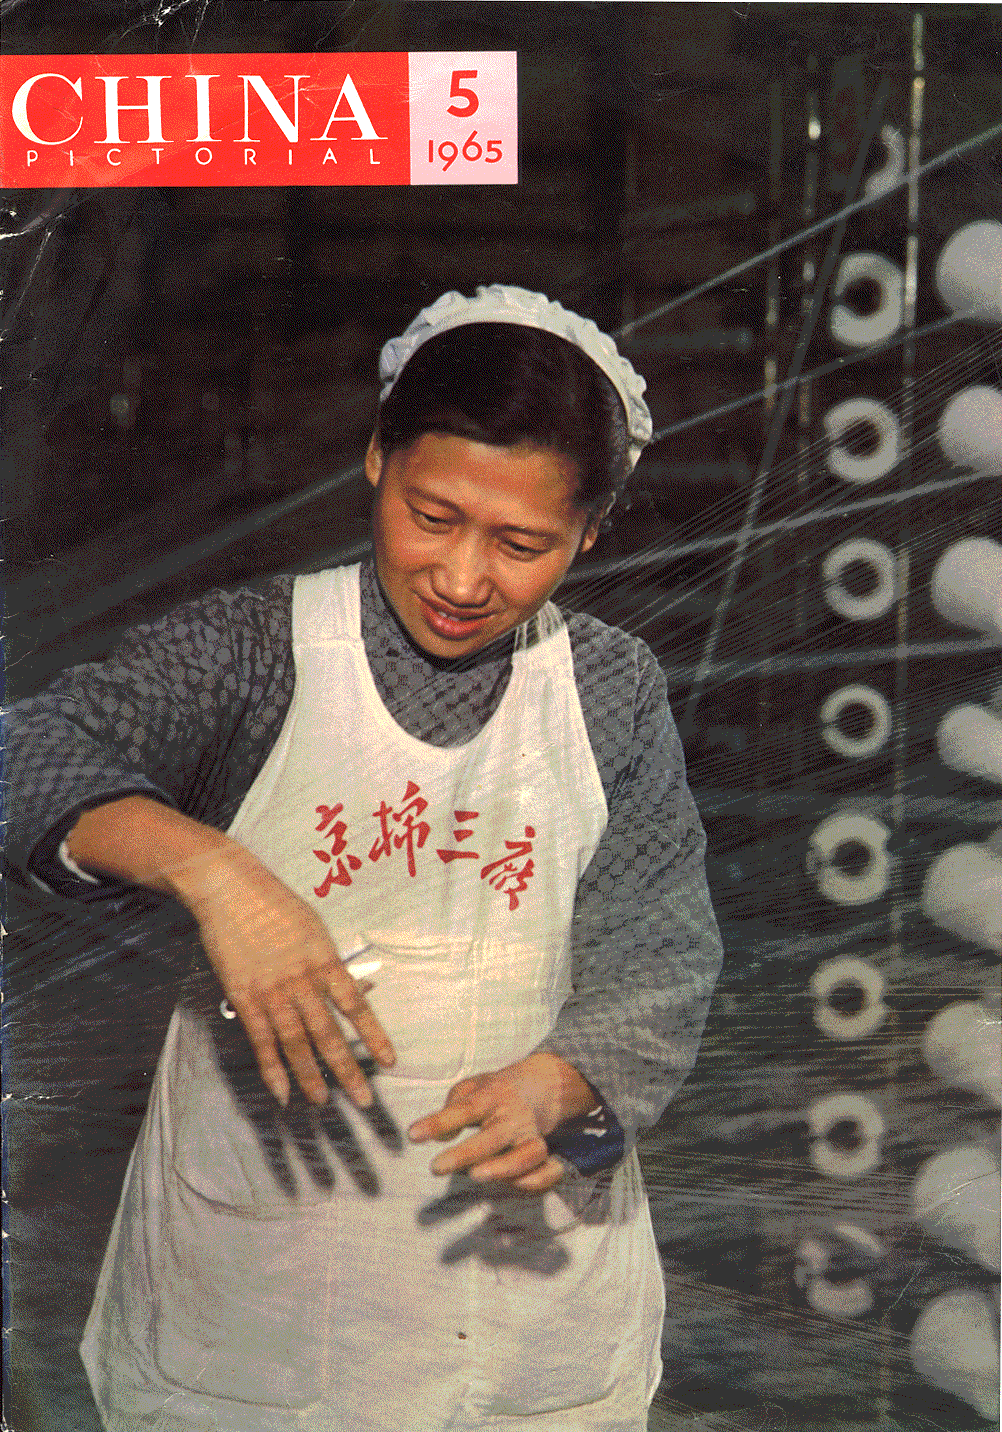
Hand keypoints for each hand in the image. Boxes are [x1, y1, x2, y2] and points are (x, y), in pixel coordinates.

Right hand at [168, 841, 394, 1107]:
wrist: (231, 889)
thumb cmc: (277, 904)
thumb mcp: (315, 929)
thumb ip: (333, 962)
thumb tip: (360, 985)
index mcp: (324, 960)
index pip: (356, 1005)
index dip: (374, 1036)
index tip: (390, 1062)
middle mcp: (301, 981)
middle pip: (328, 1033)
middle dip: (347, 1070)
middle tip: (364, 1100)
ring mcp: (271, 992)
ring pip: (296, 1043)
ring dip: (310, 1076)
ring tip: (322, 1102)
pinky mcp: (244, 997)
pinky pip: (261, 1040)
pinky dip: (272, 1068)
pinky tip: (282, 1091)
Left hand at [408, 1052, 593, 1192]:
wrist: (546, 1082)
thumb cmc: (497, 1091)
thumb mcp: (471, 1087)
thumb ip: (451, 1107)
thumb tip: (438, 1137)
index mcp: (492, 1096)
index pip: (464, 1108)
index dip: (439, 1122)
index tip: (414, 1135)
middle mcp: (513, 1117)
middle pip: (493, 1136)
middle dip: (465, 1154)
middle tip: (436, 1168)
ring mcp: (532, 1135)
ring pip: (528, 1153)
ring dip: (504, 1167)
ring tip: (475, 1175)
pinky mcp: (547, 1153)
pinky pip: (550, 1170)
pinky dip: (538, 1180)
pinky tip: (517, 1186)